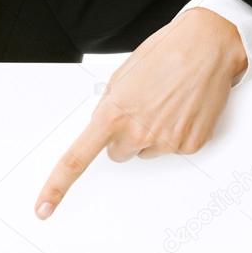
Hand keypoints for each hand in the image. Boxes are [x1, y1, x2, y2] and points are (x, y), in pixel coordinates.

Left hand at [33, 8, 247, 219]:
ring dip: (151, 133)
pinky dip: (176, 132)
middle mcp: (138, 133)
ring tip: (166, 102)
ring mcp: (166, 142)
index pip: (76, 159)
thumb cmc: (165, 53)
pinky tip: (182, 109)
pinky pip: (172, 148)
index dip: (56, 186)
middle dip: (124, 135)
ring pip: (146, 150)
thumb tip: (102, 123)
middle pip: (118, 153)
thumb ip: (108, 105)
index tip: (43, 207)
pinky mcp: (190, 145)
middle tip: (142, 108)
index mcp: (113, 114)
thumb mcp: (122, 76)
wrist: (208, 46)